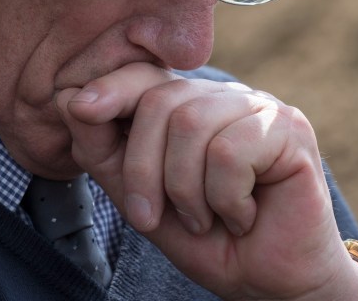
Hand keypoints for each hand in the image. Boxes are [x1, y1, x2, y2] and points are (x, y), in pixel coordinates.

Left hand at [55, 62, 357, 300]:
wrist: (270, 282)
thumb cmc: (209, 240)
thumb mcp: (142, 199)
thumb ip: (107, 153)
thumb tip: (68, 99)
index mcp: (188, 106)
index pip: (145, 76)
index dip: (111, 88)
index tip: (80, 108)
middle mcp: (224, 97)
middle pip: (161, 102)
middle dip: (143, 169)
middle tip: (152, 217)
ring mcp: (259, 108)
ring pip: (193, 125)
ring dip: (187, 192)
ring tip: (207, 219)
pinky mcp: (289, 128)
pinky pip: (230, 152)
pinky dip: (226, 198)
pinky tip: (244, 215)